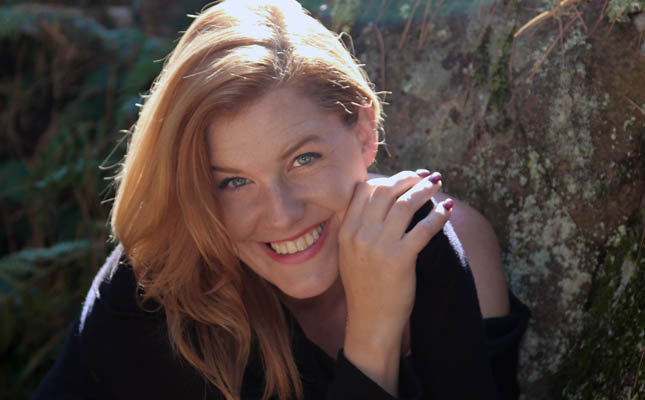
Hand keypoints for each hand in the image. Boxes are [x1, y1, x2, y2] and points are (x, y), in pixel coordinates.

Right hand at [337, 170, 452, 393]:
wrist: (370, 321)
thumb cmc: (364, 287)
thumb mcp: (349, 254)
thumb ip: (358, 227)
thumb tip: (379, 199)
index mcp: (346, 231)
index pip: (364, 190)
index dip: (388, 178)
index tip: (404, 178)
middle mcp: (359, 235)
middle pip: (385, 191)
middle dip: (408, 178)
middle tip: (424, 176)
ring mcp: (379, 247)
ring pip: (405, 204)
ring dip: (425, 190)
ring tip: (437, 184)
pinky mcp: (400, 260)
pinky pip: (423, 228)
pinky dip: (438, 215)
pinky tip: (446, 209)